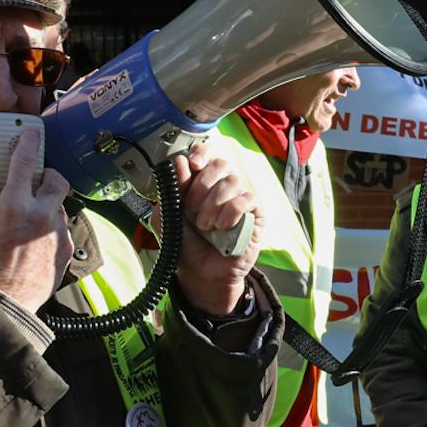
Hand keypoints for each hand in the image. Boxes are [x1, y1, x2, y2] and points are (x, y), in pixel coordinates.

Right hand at [0, 125, 72, 313]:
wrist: (4, 300)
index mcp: (15, 205)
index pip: (25, 162)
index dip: (29, 143)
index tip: (31, 133)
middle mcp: (41, 215)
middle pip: (57, 180)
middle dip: (49, 176)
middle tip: (38, 181)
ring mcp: (56, 232)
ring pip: (59, 206)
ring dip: (48, 206)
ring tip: (31, 220)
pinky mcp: (66, 249)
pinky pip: (62, 229)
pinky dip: (51, 229)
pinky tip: (36, 241)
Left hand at [172, 144, 260, 315]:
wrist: (200, 273)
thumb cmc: (186, 245)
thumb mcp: (169, 217)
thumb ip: (172, 190)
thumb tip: (180, 161)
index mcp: (202, 183)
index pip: (207, 154)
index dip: (201, 153)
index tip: (192, 165)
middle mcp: (223, 187)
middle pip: (221, 164)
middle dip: (201, 186)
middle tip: (191, 209)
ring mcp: (241, 199)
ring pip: (233, 181)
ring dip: (213, 204)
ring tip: (205, 226)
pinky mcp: (256, 215)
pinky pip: (247, 199)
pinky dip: (230, 212)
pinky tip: (222, 227)